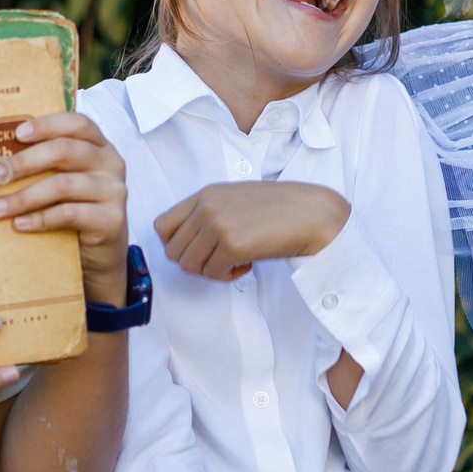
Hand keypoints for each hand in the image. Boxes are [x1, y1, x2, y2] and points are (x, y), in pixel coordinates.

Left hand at [0, 111, 130, 305]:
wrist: (101, 252)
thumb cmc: (75, 208)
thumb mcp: (65, 180)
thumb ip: (45, 164)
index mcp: (99, 145)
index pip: (77, 124)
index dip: (47, 125)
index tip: (17, 134)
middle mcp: (111, 163)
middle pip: (65, 151)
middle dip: (24, 162)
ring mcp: (114, 191)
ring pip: (63, 185)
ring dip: (23, 197)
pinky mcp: (112, 219)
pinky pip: (68, 214)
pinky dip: (39, 219)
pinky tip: (18, 224)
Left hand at [153, 181, 349, 280]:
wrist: (311, 215)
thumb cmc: (277, 210)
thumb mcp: (234, 199)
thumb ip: (206, 214)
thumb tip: (182, 246)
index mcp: (205, 194)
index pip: (161, 226)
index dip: (175, 245)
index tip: (197, 250)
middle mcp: (207, 208)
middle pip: (173, 251)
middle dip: (194, 263)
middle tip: (219, 260)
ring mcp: (218, 225)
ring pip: (190, 266)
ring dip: (211, 272)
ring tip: (235, 262)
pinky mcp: (233, 245)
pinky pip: (213, 274)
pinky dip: (228, 277)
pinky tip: (247, 265)